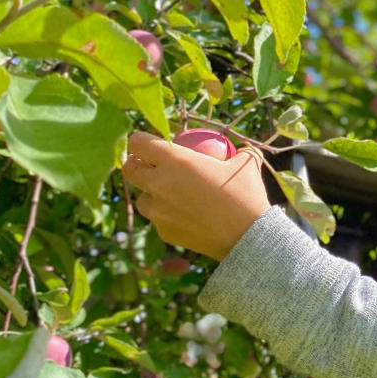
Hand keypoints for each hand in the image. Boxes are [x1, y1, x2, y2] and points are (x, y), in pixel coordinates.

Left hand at [121, 131, 271, 260]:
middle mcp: (159, 184)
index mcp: (175, 160)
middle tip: (148, 165)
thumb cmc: (246, 195)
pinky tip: (185, 217)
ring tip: (168, 195)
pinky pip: (158, 220)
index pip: (138, 143)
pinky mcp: (164, 232)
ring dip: (151, 194)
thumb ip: (238, 151)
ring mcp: (158, 211)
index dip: (139, 140)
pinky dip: (167, 216)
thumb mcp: (247, 164)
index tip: (148, 142)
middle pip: (129, 169)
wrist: (247, 237)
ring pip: (142, 198)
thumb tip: (240, 147)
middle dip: (135, 164)